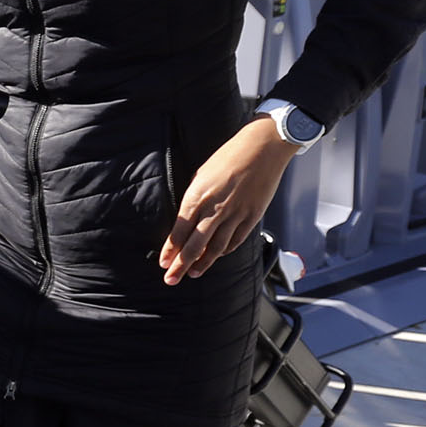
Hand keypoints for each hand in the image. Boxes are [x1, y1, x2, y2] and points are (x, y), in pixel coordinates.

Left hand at [157, 117, 298, 284]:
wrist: (263, 148)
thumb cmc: (229, 156)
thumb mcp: (202, 174)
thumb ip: (194, 199)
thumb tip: (186, 221)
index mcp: (197, 195)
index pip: (179, 230)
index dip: (170, 249)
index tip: (163, 262)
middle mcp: (215, 208)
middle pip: (194, 244)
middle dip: (180, 264)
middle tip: (171, 278)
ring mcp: (235, 214)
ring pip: (216, 247)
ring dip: (203, 263)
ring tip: (193, 273)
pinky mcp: (252, 216)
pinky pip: (236, 240)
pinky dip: (224, 252)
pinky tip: (216, 257)